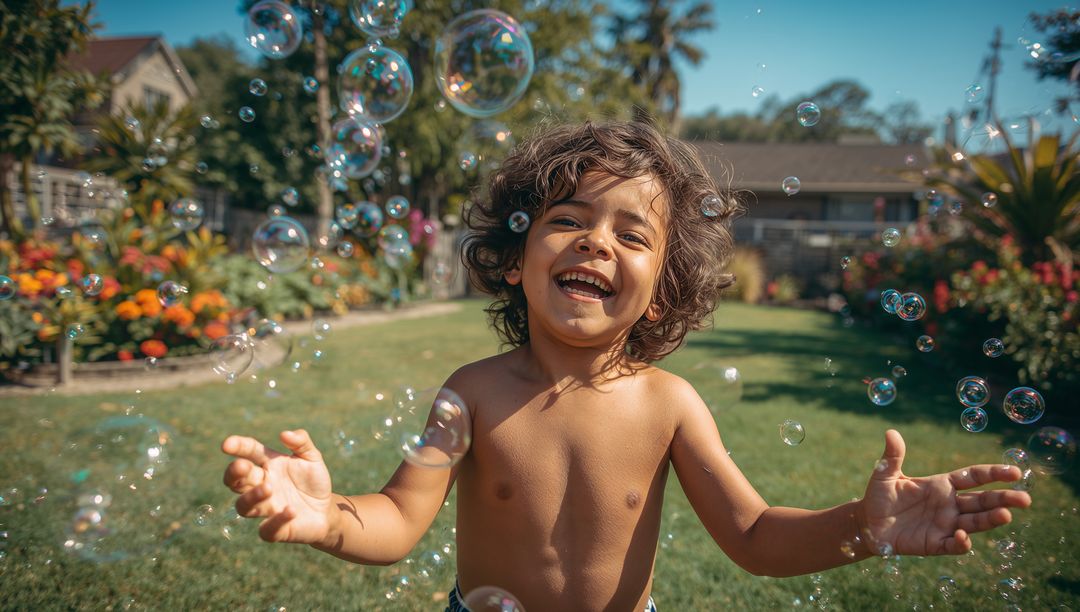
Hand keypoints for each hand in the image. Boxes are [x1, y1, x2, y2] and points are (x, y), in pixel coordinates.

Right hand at [221, 429, 332, 543]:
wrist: (326, 510)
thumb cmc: (314, 480)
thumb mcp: (312, 457)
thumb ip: (301, 442)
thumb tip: (284, 434)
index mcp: (268, 465)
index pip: (249, 452)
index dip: (237, 447)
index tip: (227, 445)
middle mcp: (261, 486)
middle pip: (236, 481)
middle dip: (235, 473)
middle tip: (244, 466)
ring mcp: (266, 509)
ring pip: (243, 507)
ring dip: (251, 497)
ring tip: (269, 487)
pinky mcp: (275, 530)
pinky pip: (266, 530)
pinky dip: (276, 521)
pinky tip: (291, 510)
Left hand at [856, 429, 1031, 555]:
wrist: (867, 523)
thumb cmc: (878, 495)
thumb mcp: (884, 474)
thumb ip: (892, 456)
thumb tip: (891, 432)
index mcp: (941, 485)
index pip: (973, 477)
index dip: (993, 474)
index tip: (1014, 472)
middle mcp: (949, 505)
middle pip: (982, 501)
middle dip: (1004, 500)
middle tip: (1026, 499)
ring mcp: (945, 525)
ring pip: (975, 523)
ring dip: (991, 520)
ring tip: (1006, 516)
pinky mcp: (936, 544)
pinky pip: (954, 545)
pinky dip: (961, 543)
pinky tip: (963, 537)